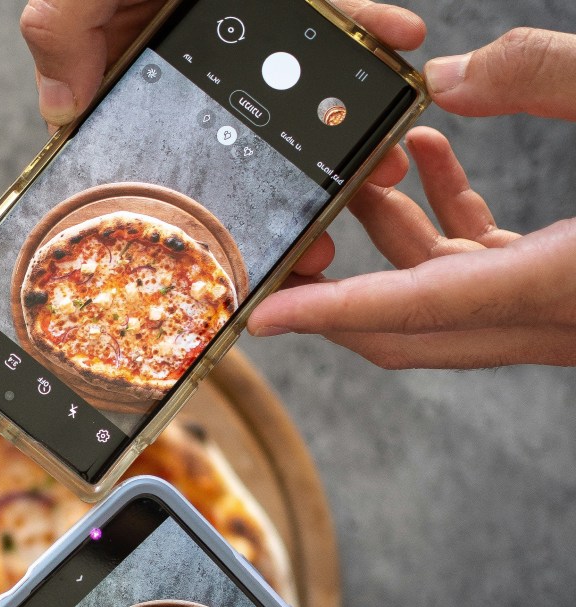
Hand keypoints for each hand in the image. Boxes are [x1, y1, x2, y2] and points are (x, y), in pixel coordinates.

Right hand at [19, 1, 425, 276]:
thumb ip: (60, 32)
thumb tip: (60, 111)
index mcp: (137, 80)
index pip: (162, 158)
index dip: (200, 211)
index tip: (239, 252)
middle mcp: (196, 71)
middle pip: (244, 150)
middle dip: (286, 196)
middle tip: (323, 238)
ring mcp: (250, 39)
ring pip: (297, 102)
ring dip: (342, 137)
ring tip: (382, 165)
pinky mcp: (292, 2)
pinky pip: (335, 17)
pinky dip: (369, 27)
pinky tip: (401, 38)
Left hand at [249, 29, 575, 367]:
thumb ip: (544, 79)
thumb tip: (452, 76)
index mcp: (554, 285)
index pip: (415, 307)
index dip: (332, 312)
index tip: (263, 317)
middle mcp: (545, 317)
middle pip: (406, 328)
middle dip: (337, 291)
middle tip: (290, 249)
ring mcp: (551, 311)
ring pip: (439, 297)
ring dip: (394, 232)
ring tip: (363, 171)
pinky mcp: (559, 287)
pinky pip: (480, 270)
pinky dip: (448, 220)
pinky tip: (429, 159)